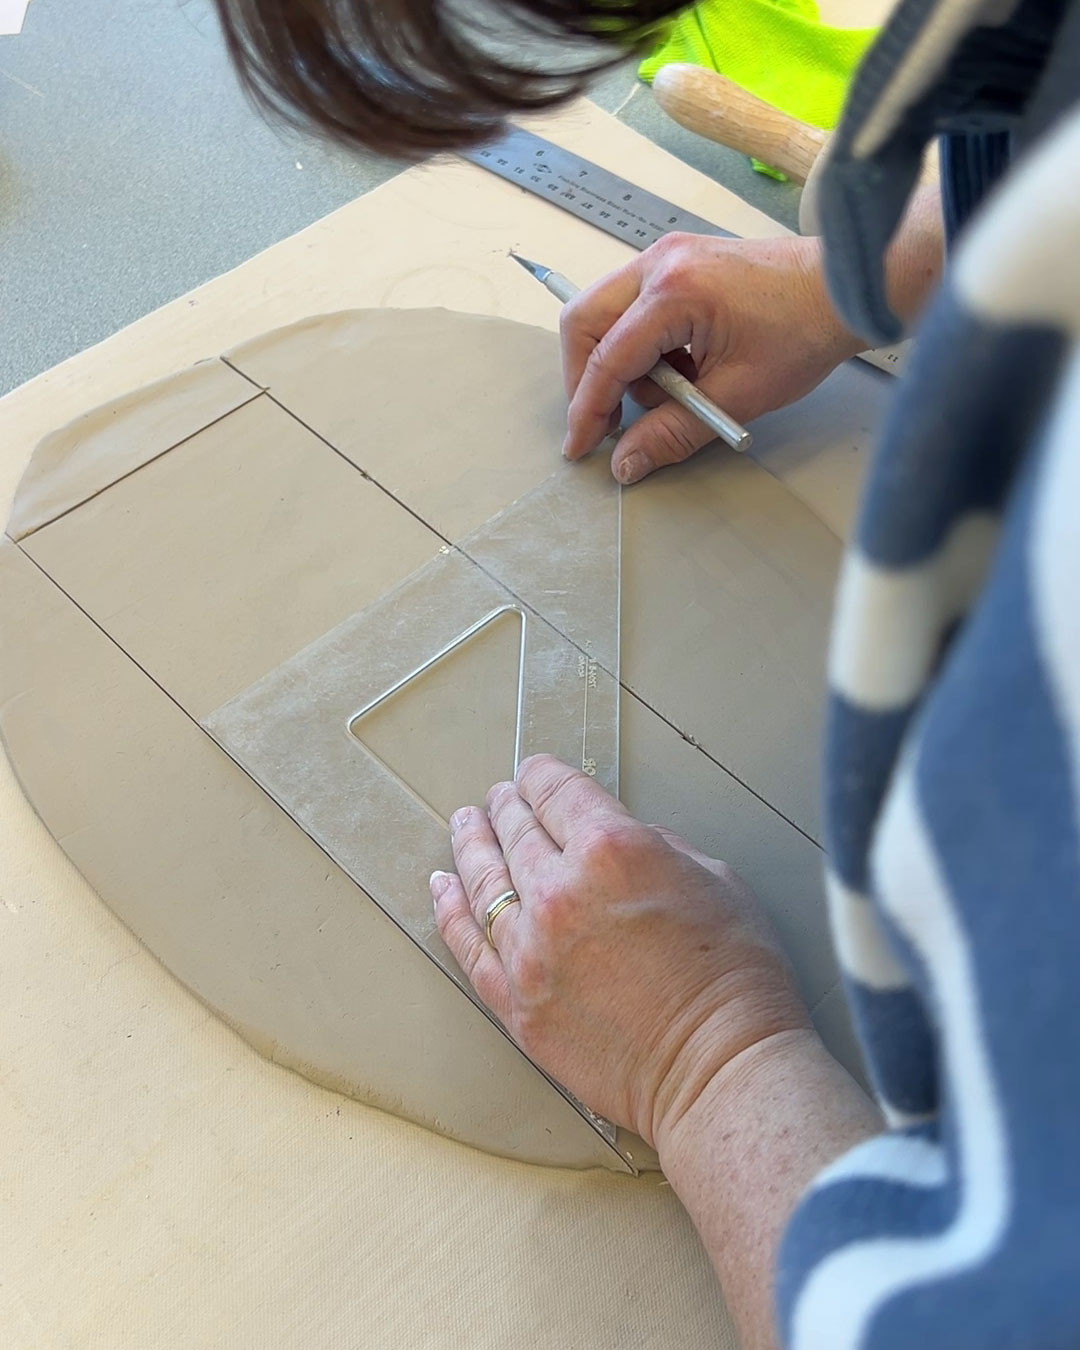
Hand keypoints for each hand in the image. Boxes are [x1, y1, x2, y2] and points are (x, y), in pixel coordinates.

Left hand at [430, 754, 809, 1149]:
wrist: (720, 1070)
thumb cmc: (735, 977)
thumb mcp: (715, 878)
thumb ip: (657, 846)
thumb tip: (617, 842)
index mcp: (612, 850)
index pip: (558, 792)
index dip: (540, 774)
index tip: (532, 771)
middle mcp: (560, 893)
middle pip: (517, 833)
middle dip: (507, 807)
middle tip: (499, 798)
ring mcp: (530, 951)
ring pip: (484, 882)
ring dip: (472, 846)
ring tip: (465, 826)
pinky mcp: (517, 1003)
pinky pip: (468, 945)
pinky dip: (451, 911)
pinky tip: (442, 888)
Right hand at [560, 232, 863, 483]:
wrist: (845, 289)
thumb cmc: (804, 330)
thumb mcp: (736, 396)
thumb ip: (672, 432)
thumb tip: (626, 461)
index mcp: (674, 292)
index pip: (606, 358)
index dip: (587, 409)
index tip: (580, 445)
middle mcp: (660, 263)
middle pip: (584, 321)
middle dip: (586, 377)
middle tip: (603, 422)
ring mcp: (667, 256)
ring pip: (604, 312)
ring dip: (619, 361)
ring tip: (671, 391)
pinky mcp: (679, 262)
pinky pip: (633, 306)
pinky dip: (643, 344)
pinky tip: (682, 367)